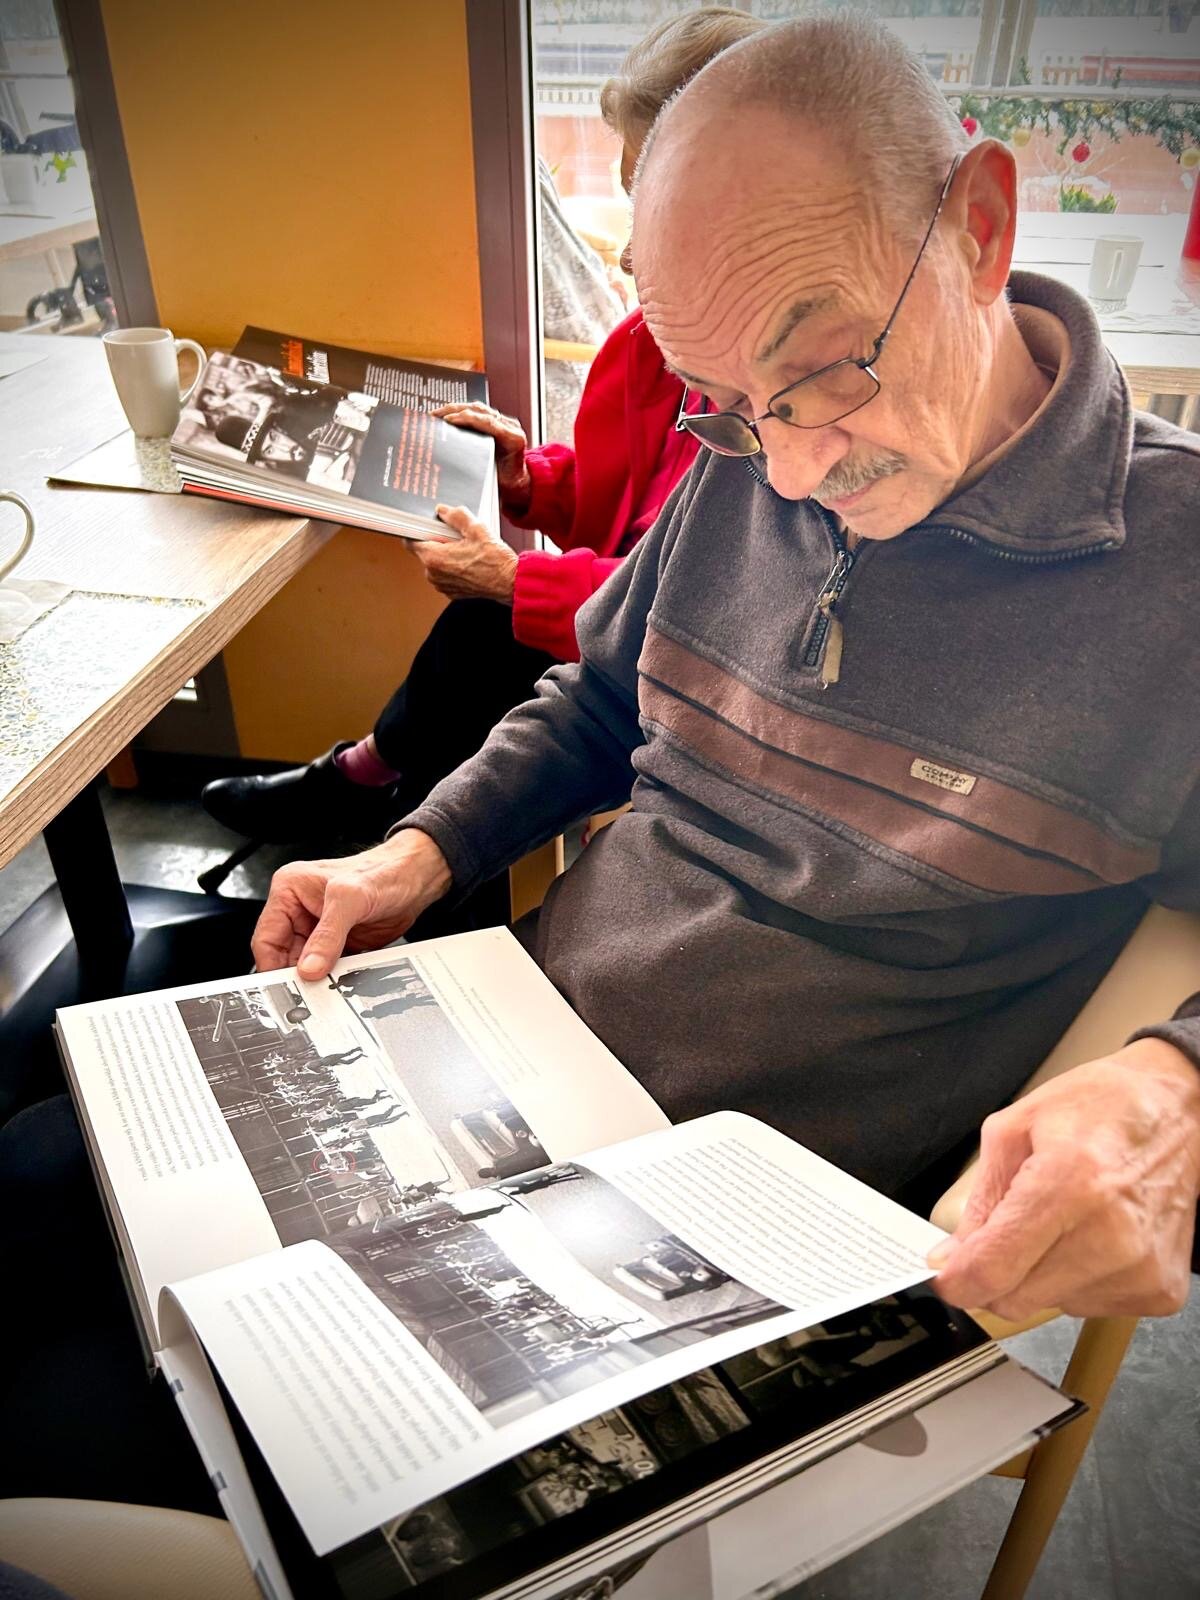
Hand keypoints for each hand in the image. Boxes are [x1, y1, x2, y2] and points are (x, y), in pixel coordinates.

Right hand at [250, 829, 452, 979]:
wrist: (417, 879)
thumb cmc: (385, 871)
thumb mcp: (350, 898)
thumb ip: (327, 935)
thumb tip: (309, 967)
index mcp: (289, 890)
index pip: (266, 937)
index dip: (273, 965)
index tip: (285, 986)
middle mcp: (300, 910)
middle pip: (284, 956)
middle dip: (297, 975)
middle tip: (309, 991)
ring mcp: (319, 929)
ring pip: (306, 966)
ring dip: (317, 979)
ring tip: (329, 986)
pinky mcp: (338, 943)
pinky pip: (328, 969)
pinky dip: (334, 979)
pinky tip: (342, 982)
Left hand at [413, 505, 518, 602]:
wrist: (511, 583)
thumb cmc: (496, 561)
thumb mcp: (477, 529)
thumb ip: (456, 516)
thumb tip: (444, 511)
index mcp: (434, 558)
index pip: (410, 540)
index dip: (418, 530)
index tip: (428, 525)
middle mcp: (434, 574)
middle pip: (425, 550)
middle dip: (437, 541)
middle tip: (457, 536)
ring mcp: (442, 585)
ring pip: (436, 563)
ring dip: (446, 554)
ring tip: (467, 550)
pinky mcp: (451, 592)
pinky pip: (445, 574)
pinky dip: (453, 566)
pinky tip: (470, 561)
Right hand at [432, 400, 531, 512]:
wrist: (518, 481)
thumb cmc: (509, 482)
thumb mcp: (497, 478)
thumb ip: (484, 466)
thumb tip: (462, 456)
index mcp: (513, 439)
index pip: (488, 422)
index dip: (467, 419)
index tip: (449, 419)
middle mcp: (511, 427)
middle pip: (481, 411)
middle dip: (456, 410)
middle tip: (438, 415)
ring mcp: (505, 422)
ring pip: (478, 409)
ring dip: (457, 409)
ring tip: (439, 413)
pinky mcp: (498, 422)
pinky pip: (479, 412)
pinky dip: (462, 411)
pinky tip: (449, 414)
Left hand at [929, 1038, 1199, 1320]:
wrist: (1179, 1112)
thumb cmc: (1099, 1108)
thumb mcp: (1013, 1130)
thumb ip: (980, 1201)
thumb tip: (953, 1258)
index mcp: (1068, 1185)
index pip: (993, 1269)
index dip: (957, 1280)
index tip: (946, 1276)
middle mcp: (1111, 1236)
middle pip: (1016, 1299)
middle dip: (996, 1272)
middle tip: (1007, 1230)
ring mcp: (1141, 1269)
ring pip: (1050, 1306)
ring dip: (1040, 1273)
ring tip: (1064, 1220)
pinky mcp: (1161, 1290)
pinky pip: (1090, 1305)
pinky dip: (1078, 1278)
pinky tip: (1093, 1235)